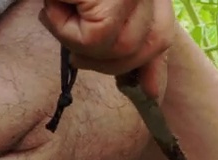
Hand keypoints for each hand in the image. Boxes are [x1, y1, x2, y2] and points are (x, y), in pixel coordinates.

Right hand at [38, 0, 175, 99]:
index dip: (153, 68)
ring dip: (81, 43)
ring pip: (122, 47)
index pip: (163, 35)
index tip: (147, 93)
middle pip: (150, 46)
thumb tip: (151, 92)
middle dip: (112, 62)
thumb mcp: (96, 8)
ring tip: (59, 15)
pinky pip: (96, 38)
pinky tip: (53, 8)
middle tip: (78, 53)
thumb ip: (128, 42)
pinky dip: (66, 32)